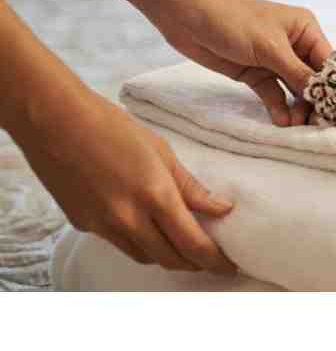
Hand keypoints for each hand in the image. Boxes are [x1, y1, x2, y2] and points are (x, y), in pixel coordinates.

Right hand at [9, 90, 235, 273]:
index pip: (193, 243)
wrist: (55, 120)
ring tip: (185, 247)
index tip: (229, 265)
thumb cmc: (113, 127)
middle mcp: (129, 219)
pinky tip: (148, 229)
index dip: (215, 260)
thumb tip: (222, 208)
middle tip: (212, 259)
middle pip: (170, 259)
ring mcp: (103, 226)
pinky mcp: (84, 225)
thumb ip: (192, 187)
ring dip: (168, 257)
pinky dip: (141, 243)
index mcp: (155, 196)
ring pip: (145, 257)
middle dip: (195, 264)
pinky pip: (121, 244)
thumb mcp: (162, 152)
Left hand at [154, 0, 332, 126]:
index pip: (327, 62)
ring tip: (297, 126)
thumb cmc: (233, 21)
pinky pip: (273, 94)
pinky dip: (278, 107)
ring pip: (294, 89)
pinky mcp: (255, 73)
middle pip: (312, 78)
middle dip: (315, 100)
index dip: (334, 85)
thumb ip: (297, 73)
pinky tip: (282, 122)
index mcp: (305, 29)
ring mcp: (274, 60)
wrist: (187, 17)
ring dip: (297, 107)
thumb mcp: (270, 48)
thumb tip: (323, 94)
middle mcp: (294, 45)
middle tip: (316, 123)